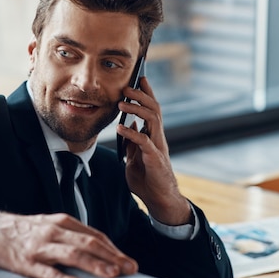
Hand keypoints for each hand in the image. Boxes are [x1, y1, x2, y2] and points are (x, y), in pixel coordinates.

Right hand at [0, 212, 137, 277]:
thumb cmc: (26, 231)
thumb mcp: (51, 227)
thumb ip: (73, 237)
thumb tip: (102, 253)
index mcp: (63, 222)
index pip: (95, 236)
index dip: (114, 250)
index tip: (130, 263)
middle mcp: (54, 232)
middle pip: (89, 243)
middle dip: (112, 257)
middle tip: (131, 269)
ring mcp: (40, 247)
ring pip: (72, 255)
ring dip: (95, 264)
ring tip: (113, 274)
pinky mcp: (25, 263)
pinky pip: (48, 273)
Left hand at [116, 77, 191, 225]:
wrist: (158, 199)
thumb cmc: (148, 179)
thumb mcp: (134, 158)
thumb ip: (132, 143)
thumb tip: (127, 127)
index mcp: (154, 136)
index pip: (152, 109)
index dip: (147, 93)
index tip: (139, 78)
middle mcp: (158, 137)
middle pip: (154, 109)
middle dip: (141, 95)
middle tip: (127, 86)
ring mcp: (158, 147)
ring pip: (152, 120)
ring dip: (136, 109)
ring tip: (121, 104)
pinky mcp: (155, 158)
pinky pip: (144, 141)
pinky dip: (131, 133)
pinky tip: (120, 129)